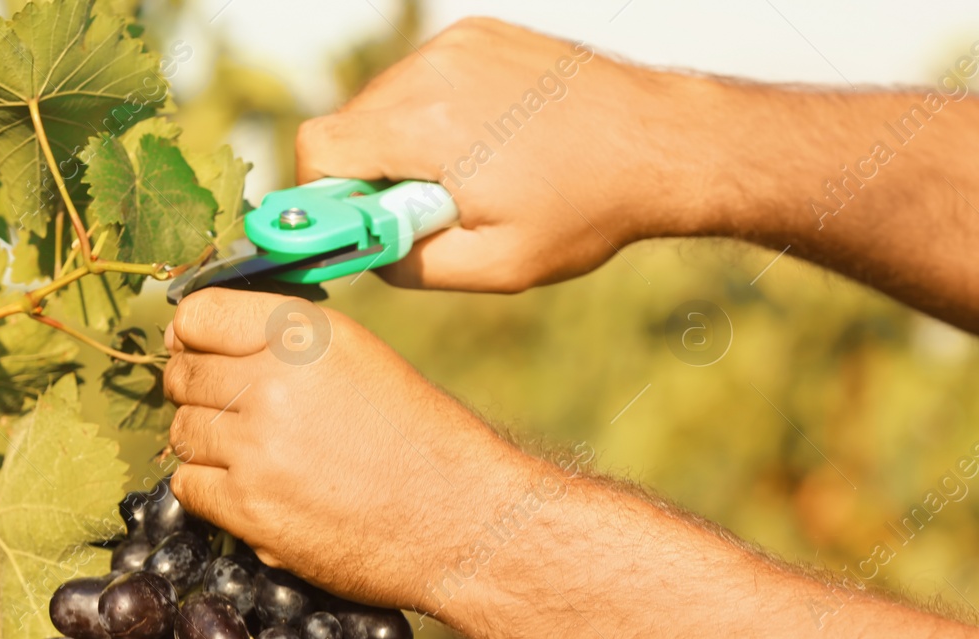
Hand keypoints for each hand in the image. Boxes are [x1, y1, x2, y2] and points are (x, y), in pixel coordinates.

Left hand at [163, 288, 533, 607]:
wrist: (462, 519)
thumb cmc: (424, 441)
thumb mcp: (362, 360)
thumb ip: (290, 345)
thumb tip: (211, 345)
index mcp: (305, 332)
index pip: (199, 315)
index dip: (191, 337)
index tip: (195, 352)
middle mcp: (274, 380)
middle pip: (184, 375)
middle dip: (197, 392)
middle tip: (227, 413)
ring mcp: (256, 446)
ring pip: (183, 432)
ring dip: (205, 444)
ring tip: (249, 456)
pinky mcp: (250, 507)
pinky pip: (188, 486)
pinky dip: (208, 490)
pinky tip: (247, 491)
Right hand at [295, 17, 717, 291]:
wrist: (660, 143)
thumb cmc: (586, 210)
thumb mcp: (496, 266)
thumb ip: (410, 265)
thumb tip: (363, 251)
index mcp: (425, 124)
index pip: (318, 149)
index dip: (325, 197)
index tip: (363, 223)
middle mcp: (432, 68)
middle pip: (349, 123)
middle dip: (372, 174)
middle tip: (433, 209)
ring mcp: (458, 43)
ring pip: (385, 100)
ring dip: (406, 143)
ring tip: (474, 174)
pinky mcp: (480, 32)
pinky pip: (425, 77)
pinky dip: (438, 112)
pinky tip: (492, 141)